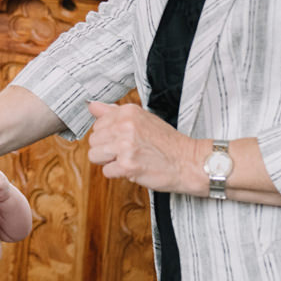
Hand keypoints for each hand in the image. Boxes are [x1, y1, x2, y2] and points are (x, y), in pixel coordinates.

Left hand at [86, 101, 202, 193]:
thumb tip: (92, 106)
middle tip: (126, 151)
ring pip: (95, 156)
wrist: (188, 162)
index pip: (97, 124)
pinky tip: (133, 168)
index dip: (108, 135)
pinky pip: (106, 172)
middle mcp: (125, 126)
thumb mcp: (142, 119)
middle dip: (106, 149)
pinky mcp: (127, 166)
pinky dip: (118, 174)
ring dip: (109, 162)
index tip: (123, 139)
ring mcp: (126, 146)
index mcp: (128, 112)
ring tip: (127, 160)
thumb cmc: (167, 143)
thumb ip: (114, 112)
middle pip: (93, 141)